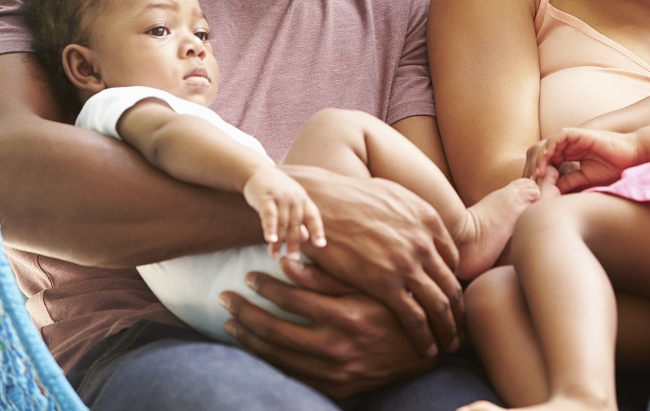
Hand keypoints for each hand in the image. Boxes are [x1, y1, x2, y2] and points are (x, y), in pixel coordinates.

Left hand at [221, 262, 436, 397]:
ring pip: (278, 358)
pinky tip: (253, 348)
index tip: (248, 275)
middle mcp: (339, 348)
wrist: (425, 352)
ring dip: (250, 339)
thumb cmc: (396, 308)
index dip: (266, 286)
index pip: (293, 299)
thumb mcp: (368, 286)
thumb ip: (328, 276)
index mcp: (347, 317)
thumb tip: (289, 260)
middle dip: (245, 313)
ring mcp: (336, 373)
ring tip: (230, 322)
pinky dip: (267, 362)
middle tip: (224, 298)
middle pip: (276, 331)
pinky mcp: (335, 389)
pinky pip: (291, 377)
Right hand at [243, 166, 325, 259]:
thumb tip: (306, 238)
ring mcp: (280, 196)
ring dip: (278, 241)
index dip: (318, 231)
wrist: (257, 171)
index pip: (313, 216)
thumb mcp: (290, 203)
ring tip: (274, 255)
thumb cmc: (276, 191)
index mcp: (303, 199)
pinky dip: (270, 228)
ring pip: (281, 222)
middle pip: (296, 224)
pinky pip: (269, 214)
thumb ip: (298, 220)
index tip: (321, 246)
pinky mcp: (265, 196)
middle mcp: (294, 198)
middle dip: (294, 242)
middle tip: (293, 258)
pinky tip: (270, 240)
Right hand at [283, 166, 463, 356]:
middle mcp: (424, 242)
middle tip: (461, 330)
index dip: (451, 283)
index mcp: (429, 220)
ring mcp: (407, 264)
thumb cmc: (350, 198)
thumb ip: (412, 216)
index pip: (452, 260)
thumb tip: (420, 227)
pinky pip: (415, 317)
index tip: (449, 299)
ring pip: (440, 304)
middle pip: (452, 285)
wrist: (322, 202)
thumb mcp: (393, 196)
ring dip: (448, 329)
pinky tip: (427, 348)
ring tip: (450, 345)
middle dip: (458, 312)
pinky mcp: (385, 283)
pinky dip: (425, 337)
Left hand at [525, 128, 640, 191]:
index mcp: (569, 155)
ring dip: (540, 158)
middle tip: (531, 182)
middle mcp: (567, 146)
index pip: (547, 162)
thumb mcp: (586, 177)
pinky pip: (558, 137)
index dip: (539, 174)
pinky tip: (547, 160)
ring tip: (537, 173)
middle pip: (543, 153)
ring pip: (548, 145)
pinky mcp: (577, 133)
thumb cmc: (612, 165)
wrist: (629, 155)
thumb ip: (570, 180)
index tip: (534, 189)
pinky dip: (550, 147)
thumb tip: (554, 190)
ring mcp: (572, 139)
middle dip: (535, 167)